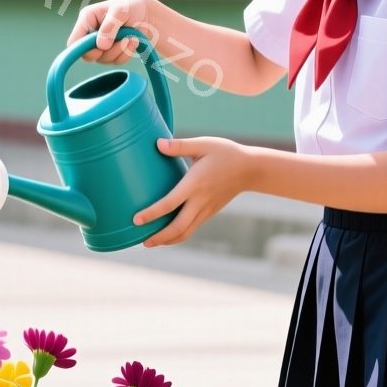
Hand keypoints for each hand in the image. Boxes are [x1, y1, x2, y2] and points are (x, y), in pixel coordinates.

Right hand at [67, 0, 157, 63]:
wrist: (149, 15)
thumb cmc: (132, 7)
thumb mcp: (121, 12)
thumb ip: (109, 27)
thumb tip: (101, 46)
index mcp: (87, 19)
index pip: (74, 42)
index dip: (82, 49)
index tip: (100, 48)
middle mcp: (91, 33)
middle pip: (87, 55)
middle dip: (106, 51)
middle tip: (121, 41)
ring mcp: (101, 44)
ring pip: (103, 59)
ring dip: (119, 51)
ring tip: (132, 37)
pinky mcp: (112, 52)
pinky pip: (116, 61)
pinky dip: (126, 53)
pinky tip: (134, 41)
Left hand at [134, 137, 254, 246]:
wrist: (250, 169)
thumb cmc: (225, 153)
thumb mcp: (203, 144)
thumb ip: (179, 145)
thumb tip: (157, 143)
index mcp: (195, 184)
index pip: (170, 204)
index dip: (152, 214)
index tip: (136, 220)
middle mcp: (200, 201)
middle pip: (178, 227)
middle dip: (159, 237)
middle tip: (142, 241)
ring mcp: (206, 209)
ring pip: (186, 232)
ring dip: (168, 240)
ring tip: (151, 242)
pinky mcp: (210, 212)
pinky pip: (192, 228)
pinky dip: (179, 235)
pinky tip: (169, 235)